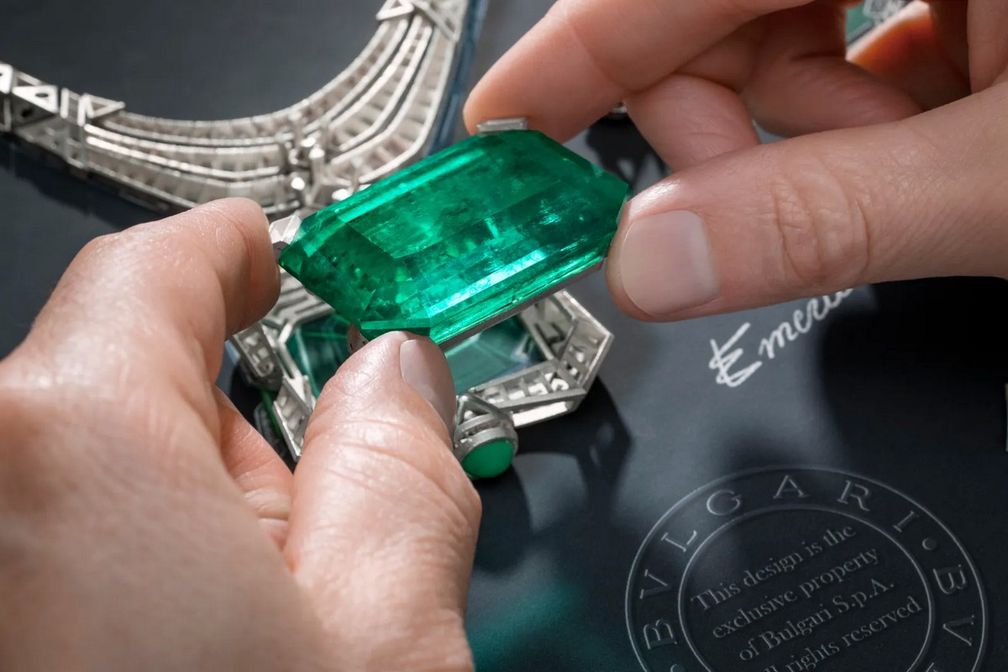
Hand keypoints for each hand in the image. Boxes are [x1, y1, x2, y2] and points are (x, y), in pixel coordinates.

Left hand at [0, 199, 479, 670]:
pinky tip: (194, 630)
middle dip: (227, 412)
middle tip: (319, 476)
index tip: (269, 258)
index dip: (229, 254)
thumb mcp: (382, 641)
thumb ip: (397, 472)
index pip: (148, 272)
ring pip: (81, 469)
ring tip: (266, 599)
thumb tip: (397, 382)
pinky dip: (126, 556)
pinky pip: (46, 539)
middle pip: (117, 381)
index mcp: (77, 457)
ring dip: (178, 501)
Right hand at [466, 1, 1007, 319]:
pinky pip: (851, 33)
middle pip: (715, 2)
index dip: (576, 50)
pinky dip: (847, 115)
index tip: (507, 128)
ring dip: (795, 128)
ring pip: (780, 24)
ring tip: (867, 186)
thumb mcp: (1005, 185)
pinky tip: (892, 157)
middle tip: (732, 210)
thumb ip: (826, 218)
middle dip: (713, 117)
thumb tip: (660, 265)